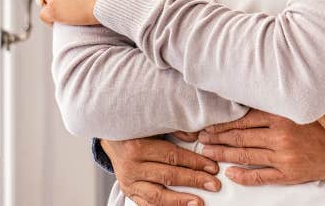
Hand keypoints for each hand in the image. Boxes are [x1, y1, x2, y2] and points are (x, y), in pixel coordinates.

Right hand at [101, 136, 219, 205]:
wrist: (112, 141)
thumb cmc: (136, 132)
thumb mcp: (153, 126)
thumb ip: (175, 130)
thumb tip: (198, 136)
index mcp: (138, 146)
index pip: (172, 156)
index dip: (194, 162)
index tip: (212, 167)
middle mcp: (132, 166)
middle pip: (168, 176)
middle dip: (194, 180)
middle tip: (213, 184)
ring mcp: (129, 182)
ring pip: (157, 195)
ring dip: (180, 200)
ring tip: (198, 203)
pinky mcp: (128, 192)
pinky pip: (147, 205)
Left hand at [194, 109, 324, 186]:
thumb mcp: (301, 108)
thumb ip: (278, 105)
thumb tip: (250, 100)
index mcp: (281, 116)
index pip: (243, 120)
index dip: (222, 124)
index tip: (208, 125)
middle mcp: (280, 136)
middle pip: (240, 137)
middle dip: (217, 138)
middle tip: (200, 138)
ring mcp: (284, 157)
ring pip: (246, 155)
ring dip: (224, 154)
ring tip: (208, 152)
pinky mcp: (290, 173)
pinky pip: (261, 176)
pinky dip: (243, 176)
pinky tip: (231, 174)